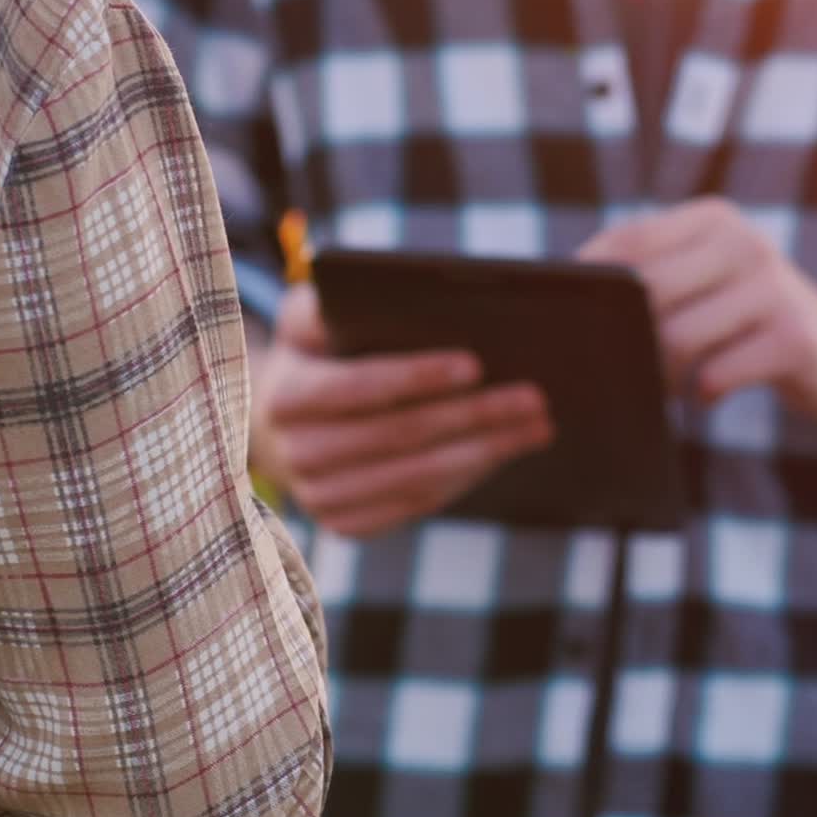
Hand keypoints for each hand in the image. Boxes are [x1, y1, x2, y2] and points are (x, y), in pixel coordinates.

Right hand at [250, 285, 553, 536]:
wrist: (279, 425)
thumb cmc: (313, 354)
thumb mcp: (308, 319)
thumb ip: (330, 304)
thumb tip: (384, 292)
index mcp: (284, 396)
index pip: (357, 387)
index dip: (415, 377)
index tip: (475, 364)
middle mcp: (294, 454)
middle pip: (398, 436)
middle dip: (472, 415)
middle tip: (533, 398)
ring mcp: (318, 498)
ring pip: (415, 477)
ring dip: (484, 452)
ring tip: (536, 426)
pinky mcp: (345, 524)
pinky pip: (416, 504)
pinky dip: (464, 479)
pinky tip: (502, 452)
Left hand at [579, 198, 816, 416]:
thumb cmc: (751, 319)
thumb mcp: (706, 278)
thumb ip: (649, 275)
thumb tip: (567, 298)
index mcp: (713, 219)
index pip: (626, 241)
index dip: (589, 282)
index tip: (573, 317)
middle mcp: (743, 242)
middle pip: (644, 293)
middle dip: (627, 338)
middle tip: (629, 364)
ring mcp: (773, 287)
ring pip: (674, 338)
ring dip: (661, 373)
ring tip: (670, 382)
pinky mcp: (795, 338)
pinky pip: (714, 375)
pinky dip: (701, 393)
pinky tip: (711, 392)